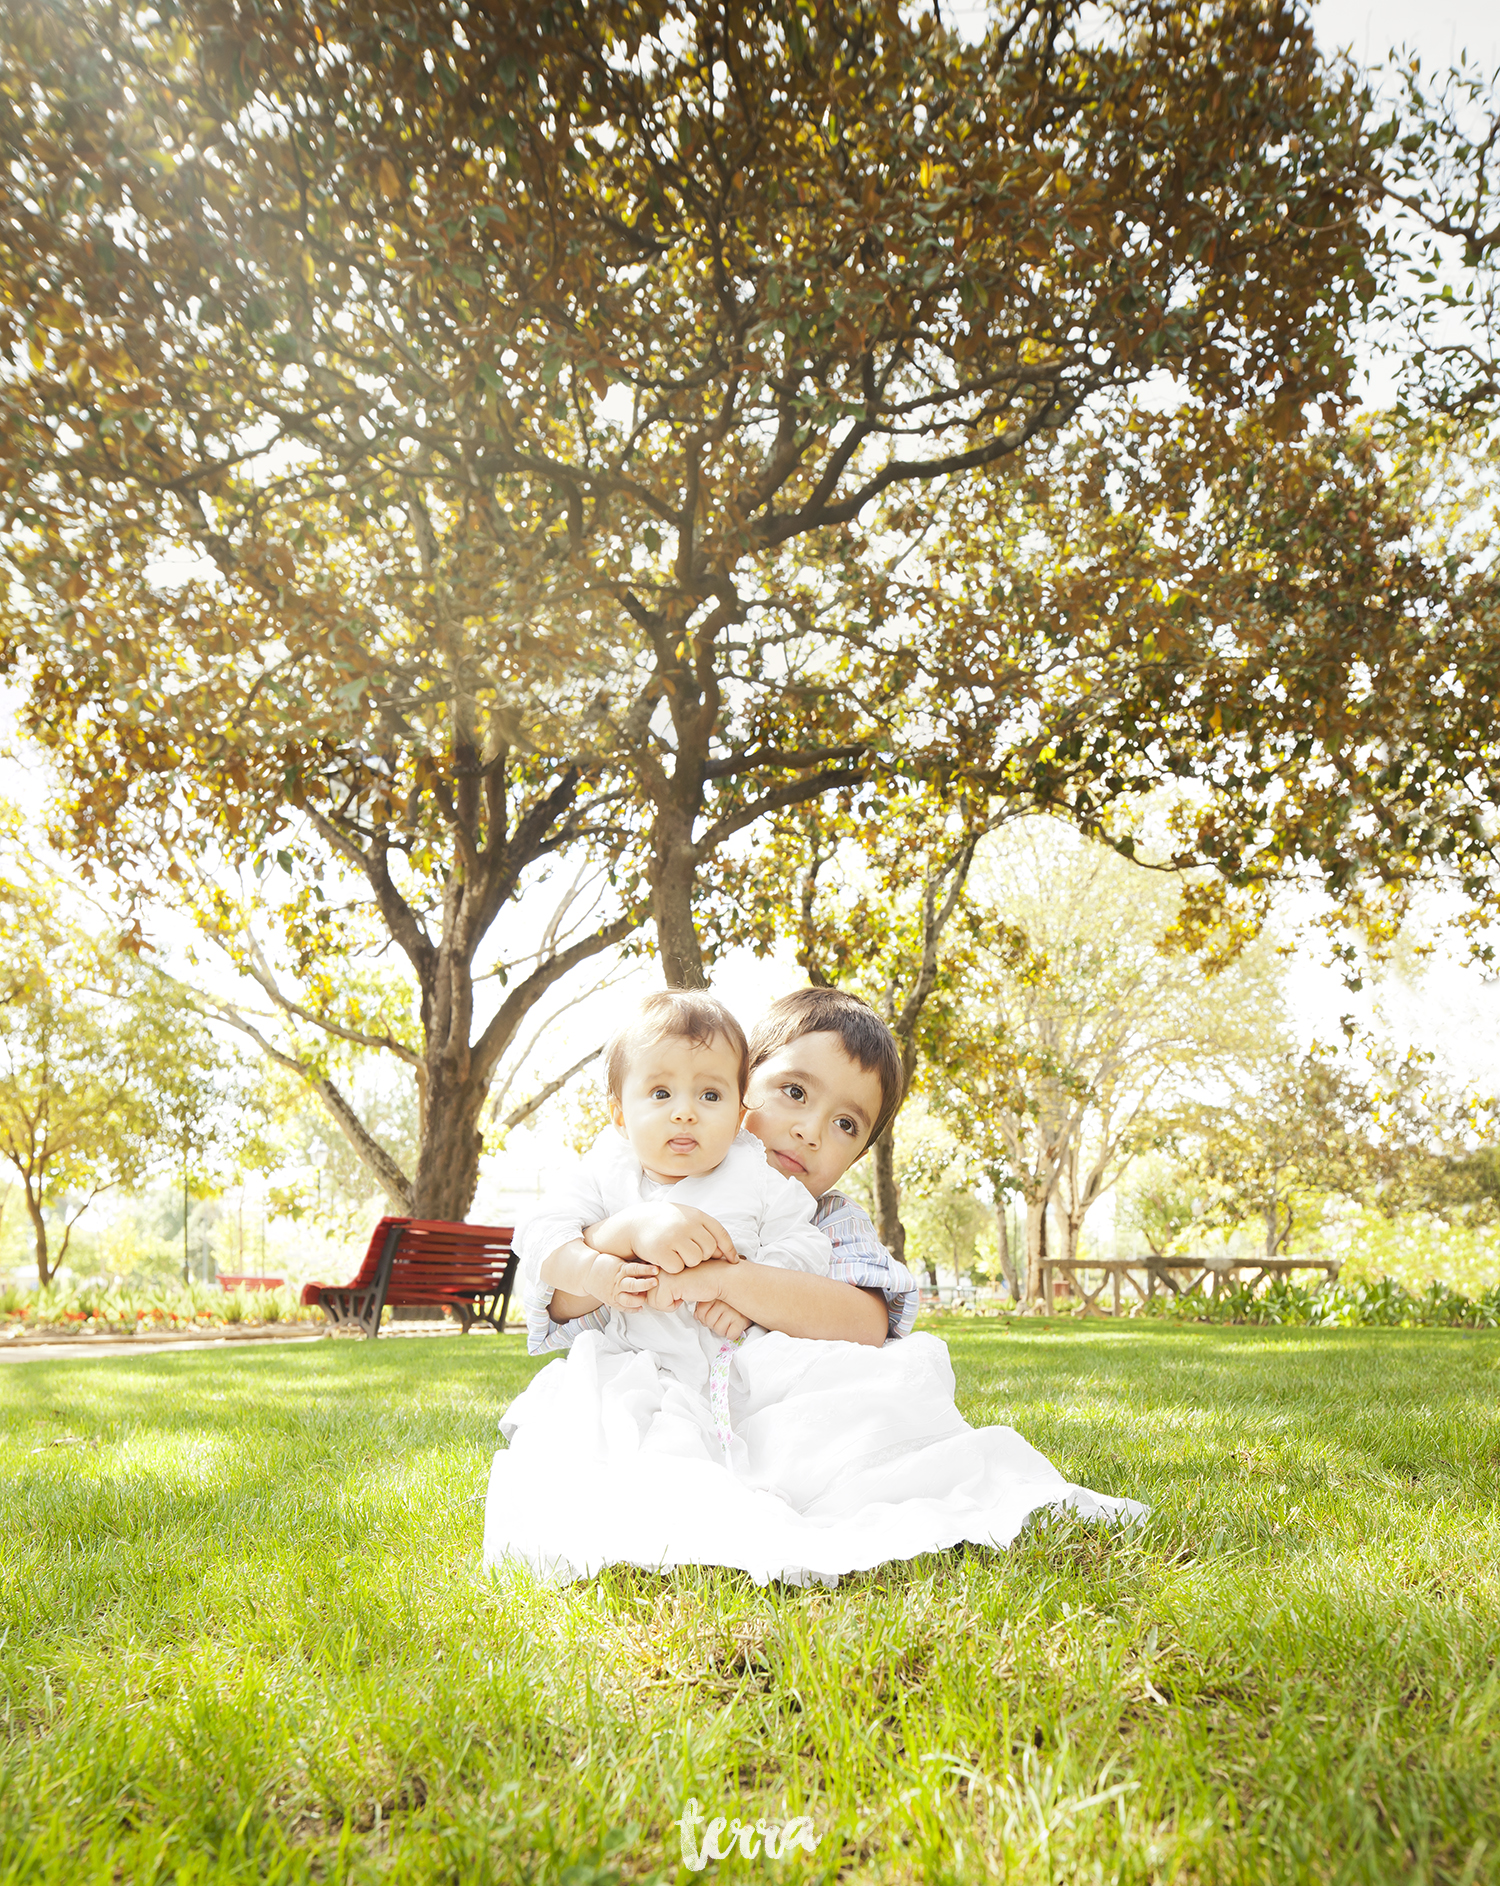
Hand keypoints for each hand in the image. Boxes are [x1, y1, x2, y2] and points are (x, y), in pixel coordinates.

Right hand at [586, 1251, 658, 1312]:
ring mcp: (614, 1292)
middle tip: (655, 1282)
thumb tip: (650, 1264)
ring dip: (639, 1300)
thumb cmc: (605, 1265)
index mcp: (620, 1269)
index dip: (646, 1269)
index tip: (656, 1269)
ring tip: (646, 1299)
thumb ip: (632, 1266)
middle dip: (645, 1284)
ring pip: (628, 1299)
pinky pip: (622, 1307)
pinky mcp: (611, 1300)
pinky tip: (640, 1308)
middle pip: (633, 1285)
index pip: (635, 1269)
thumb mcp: (619, 1262)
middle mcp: (618, 1282)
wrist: (587, 1272)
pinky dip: (631, 1309)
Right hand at [618, 1203, 738, 1272]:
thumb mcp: (686, 1218)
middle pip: (709, 1250)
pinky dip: (674, 1268)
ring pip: (695, 1260)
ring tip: (676, 1254)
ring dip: (687, 1263)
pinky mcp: (661, 1250)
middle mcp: (686, 1224)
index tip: (733, 1261)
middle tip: (687, 1252)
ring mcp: (673, 1236)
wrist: (634, 1224)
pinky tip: (665, 1259)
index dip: (729, 1249)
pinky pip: (678, 1267)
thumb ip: (704, 1230)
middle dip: (702, 1256)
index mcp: (696, 1215)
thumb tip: (723, 1253)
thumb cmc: (665, 1223)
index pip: (720, 1234)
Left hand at [646, 1260, 728, 1313]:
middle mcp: (658, 1263)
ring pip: (652, 1301)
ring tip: (682, 1290)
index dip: (660, 1292)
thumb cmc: (698, 1278)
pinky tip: (685, 1293)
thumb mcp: (673, 1276)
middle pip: (647, 1294)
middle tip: (680, 1289)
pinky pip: (661, 1305)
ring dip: (668, 1302)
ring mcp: (663, 1271)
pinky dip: (673, 1306)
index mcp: (658, 1259)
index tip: (674, 1285)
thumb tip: (643, 1293)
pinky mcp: (669, 1282)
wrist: (718, 1277)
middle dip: (664, 1298)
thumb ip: (658, 1280)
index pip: (645, 1285)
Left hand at [693, 1300, 753, 1341]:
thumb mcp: (716, 1298)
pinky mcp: (742, 1321)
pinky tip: (734, 1327)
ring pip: (719, 1330)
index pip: (700, 1312)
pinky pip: (731, 1334)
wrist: (755, 1296)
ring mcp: (732, 1312)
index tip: (710, 1315)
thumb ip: (704, 1305)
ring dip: (723, 1329)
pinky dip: (732, 1333)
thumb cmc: (732, 1300)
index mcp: (715, 1295)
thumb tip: (696, 1315)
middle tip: (721, 1319)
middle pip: (709, 1322)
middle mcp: (723, 1303)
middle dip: (713, 1324)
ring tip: (728, 1322)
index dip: (703, 1317)